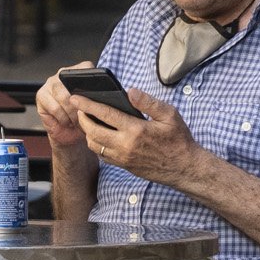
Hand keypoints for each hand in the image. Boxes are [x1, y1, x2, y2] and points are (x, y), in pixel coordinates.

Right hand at [35, 61, 97, 152]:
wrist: (69, 134)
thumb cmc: (85, 119)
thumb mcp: (96, 107)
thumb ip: (101, 97)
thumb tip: (112, 96)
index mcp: (79, 71)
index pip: (86, 68)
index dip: (92, 80)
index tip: (95, 95)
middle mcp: (63, 73)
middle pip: (72, 84)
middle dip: (81, 104)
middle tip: (86, 116)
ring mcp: (50, 83)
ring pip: (63, 96)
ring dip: (72, 113)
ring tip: (77, 121)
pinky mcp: (41, 95)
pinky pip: (54, 107)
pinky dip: (63, 118)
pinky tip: (66, 122)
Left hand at [69, 88, 203, 186]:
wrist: (184, 168)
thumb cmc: (178, 140)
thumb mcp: (169, 115)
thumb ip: (148, 102)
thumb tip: (130, 91)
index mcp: (136, 130)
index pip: (105, 114)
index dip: (87, 105)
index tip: (76, 97)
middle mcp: (126, 145)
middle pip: (93, 131)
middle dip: (82, 118)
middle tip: (80, 109)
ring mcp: (123, 158)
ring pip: (95, 145)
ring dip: (88, 132)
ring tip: (88, 121)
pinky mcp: (124, 166)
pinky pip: (103, 155)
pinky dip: (96, 144)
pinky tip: (99, 135)